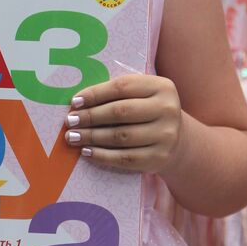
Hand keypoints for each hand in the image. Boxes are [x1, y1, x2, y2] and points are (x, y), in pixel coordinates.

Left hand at [63, 74, 181, 173]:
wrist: (177, 139)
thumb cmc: (148, 110)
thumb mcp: (141, 94)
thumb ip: (117, 92)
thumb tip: (79, 102)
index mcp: (161, 87)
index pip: (122, 87)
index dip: (96, 94)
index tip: (75, 102)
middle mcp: (167, 110)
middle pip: (120, 112)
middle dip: (90, 116)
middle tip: (70, 121)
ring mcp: (165, 136)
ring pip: (120, 136)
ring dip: (92, 137)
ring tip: (73, 136)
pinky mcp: (159, 158)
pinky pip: (125, 158)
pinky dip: (102, 155)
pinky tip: (86, 152)